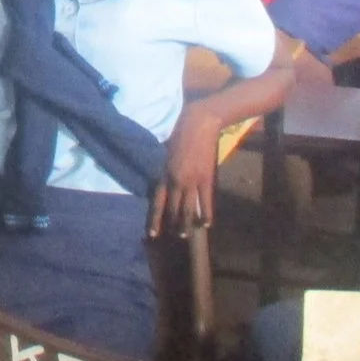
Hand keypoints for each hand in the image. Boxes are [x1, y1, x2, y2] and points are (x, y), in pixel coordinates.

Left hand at [150, 105, 222, 236]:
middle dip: (173, 224)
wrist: (199, 124)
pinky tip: (206, 224)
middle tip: (174, 236)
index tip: (153, 233)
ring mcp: (192, 181)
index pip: (158, 201)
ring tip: (185, 235)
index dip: (155, 219)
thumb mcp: (165, 151)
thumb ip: (164, 167)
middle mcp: (177, 180)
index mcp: (164, 173)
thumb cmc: (179, 133)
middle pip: (174, 208)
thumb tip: (162, 179)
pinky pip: (205, 200)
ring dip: (187, 223)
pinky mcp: (206, 178)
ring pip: (189, 208)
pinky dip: (206, 213)